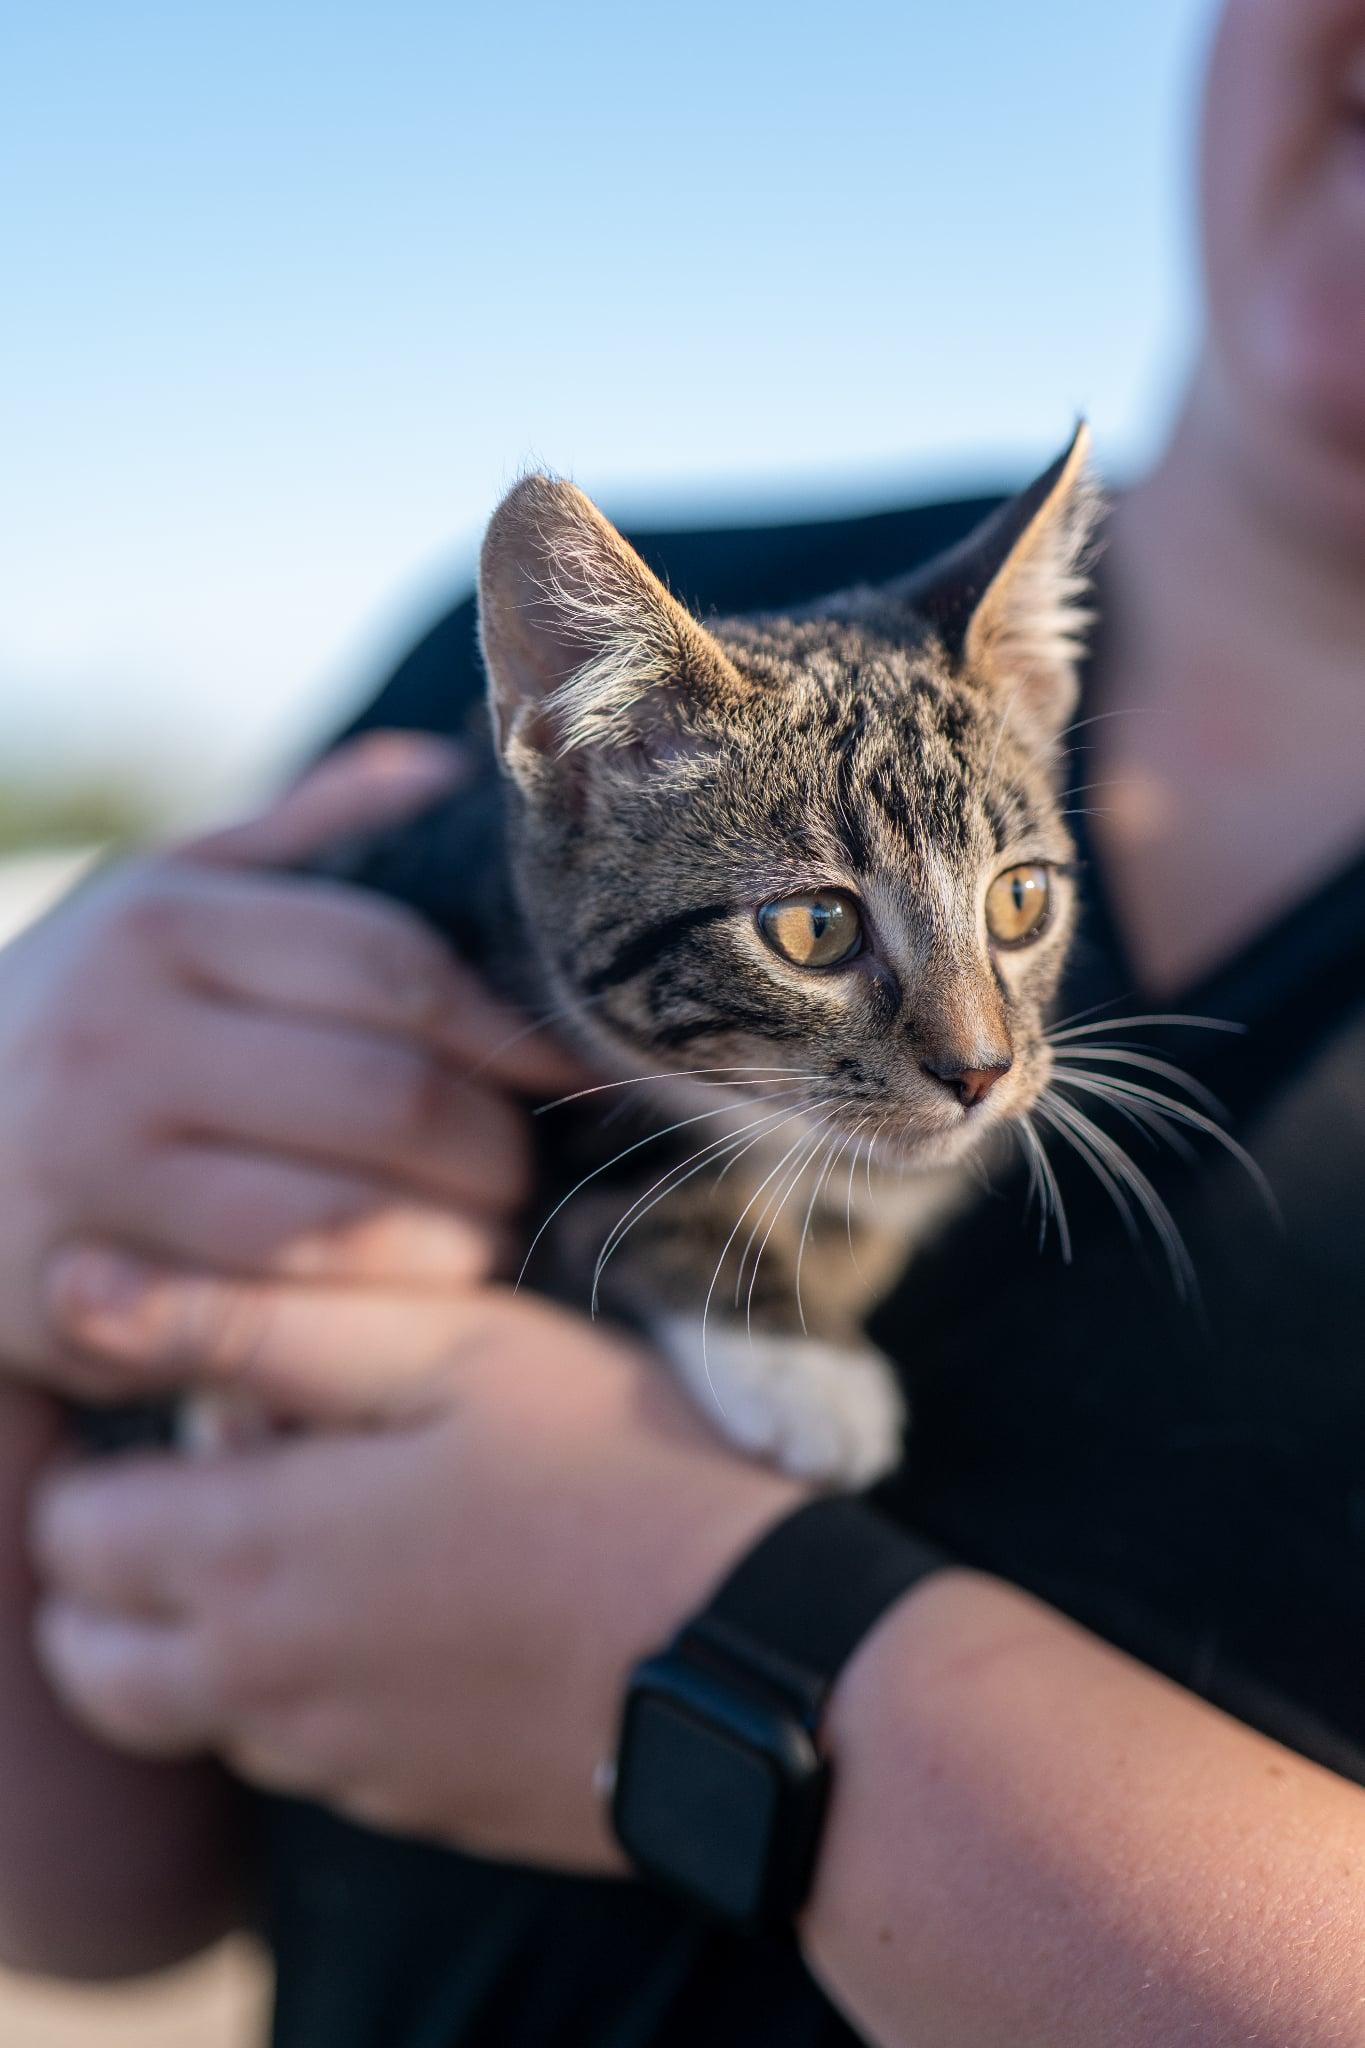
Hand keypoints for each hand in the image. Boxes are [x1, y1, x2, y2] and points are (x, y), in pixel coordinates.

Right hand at [0, 732, 584, 1401]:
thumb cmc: (71, 1016)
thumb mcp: (153, 901)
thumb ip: (296, 837)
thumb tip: (440, 768)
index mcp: (157, 924)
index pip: (388, 965)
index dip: (501, 1025)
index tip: (554, 1065)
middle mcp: (117, 1037)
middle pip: (387, 1095)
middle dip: (493, 1147)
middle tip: (526, 1168)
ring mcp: (91, 1168)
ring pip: (347, 1218)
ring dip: (452, 1241)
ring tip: (485, 1234)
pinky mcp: (85, 1289)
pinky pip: (281, 1313)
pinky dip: (369, 1312)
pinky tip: (408, 1299)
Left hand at [28, 1290, 803, 1866]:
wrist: (757, 1657)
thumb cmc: (610, 1470)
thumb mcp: (447, 1350)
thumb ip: (255, 1323)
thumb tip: (85, 1289)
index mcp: (251, 1553)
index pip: (69, 1530)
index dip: (105, 1461)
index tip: (197, 1414)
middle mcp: (260, 1680)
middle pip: (88, 1651)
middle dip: (113, 1569)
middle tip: (218, 1487)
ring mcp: (332, 1758)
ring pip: (184, 1709)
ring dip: (200, 1632)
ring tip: (319, 1543)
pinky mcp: (403, 1802)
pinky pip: (293, 1752)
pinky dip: (297, 1688)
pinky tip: (405, 1612)